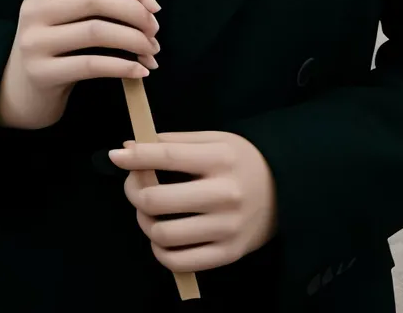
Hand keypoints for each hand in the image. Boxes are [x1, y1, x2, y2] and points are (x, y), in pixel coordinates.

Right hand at [0, 0, 160, 129]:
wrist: (19, 96)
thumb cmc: (56, 54)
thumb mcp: (65, 22)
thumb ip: (94, 6)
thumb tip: (148, 6)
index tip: (153, 6)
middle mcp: (35, 14)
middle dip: (135, 13)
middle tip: (155, 32)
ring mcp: (35, 43)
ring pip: (96, 31)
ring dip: (134, 40)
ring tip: (151, 53)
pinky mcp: (41, 74)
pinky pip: (91, 65)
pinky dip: (122, 66)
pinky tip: (140, 71)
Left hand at [107, 131, 277, 272]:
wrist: (288, 190)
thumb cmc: (243, 161)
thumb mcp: (216, 140)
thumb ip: (174, 143)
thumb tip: (130, 148)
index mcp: (221, 158)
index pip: (168, 157)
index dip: (136, 157)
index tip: (115, 155)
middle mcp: (224, 194)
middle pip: (156, 199)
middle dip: (134, 192)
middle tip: (135, 186)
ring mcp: (226, 228)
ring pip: (162, 233)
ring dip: (145, 222)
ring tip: (150, 212)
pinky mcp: (228, 254)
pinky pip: (178, 261)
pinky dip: (160, 250)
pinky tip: (163, 236)